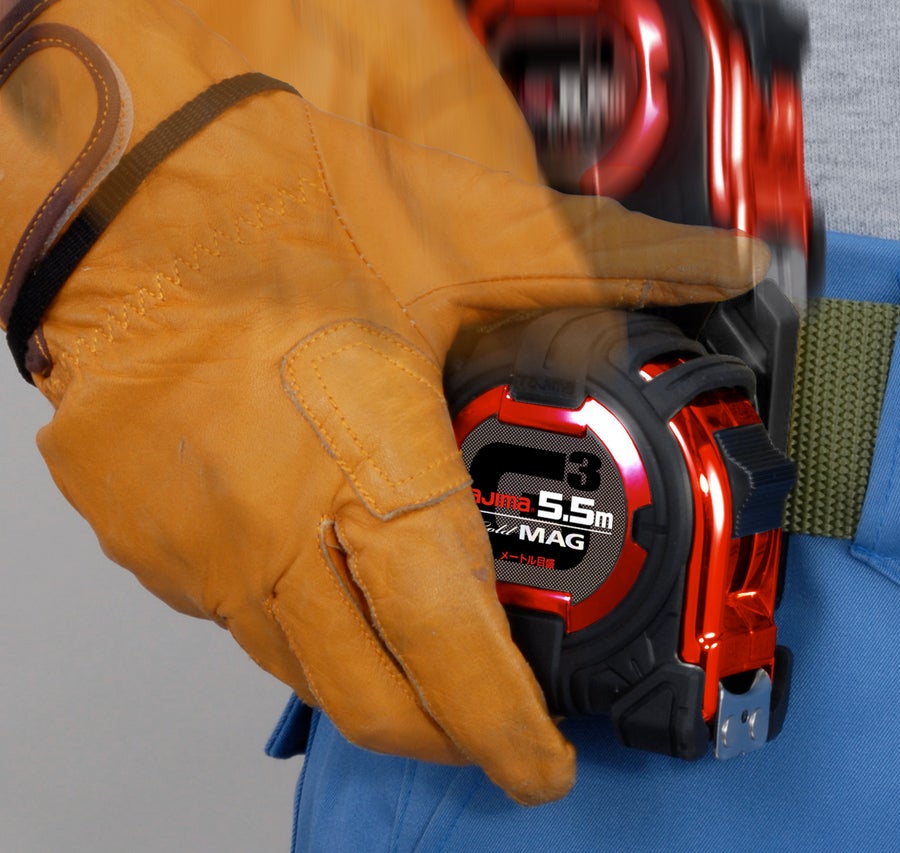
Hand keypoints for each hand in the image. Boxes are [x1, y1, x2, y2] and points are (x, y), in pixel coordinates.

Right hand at [0, 0, 767, 804]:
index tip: (543, 762)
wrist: (129, 179)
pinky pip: (235, 617)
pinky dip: (301, 620)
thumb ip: (610, 259)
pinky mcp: (148, 538)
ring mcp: (196, 542)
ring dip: (374, 680)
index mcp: (366, 454)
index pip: (446, 636)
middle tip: (503, 727)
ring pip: (297, 667)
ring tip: (433, 659)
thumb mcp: (470, 225)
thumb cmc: (285, 197)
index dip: (502, 722)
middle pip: (372, 690)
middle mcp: (272, 524)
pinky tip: (338, 577)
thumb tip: (727, 262)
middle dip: (449, 728)